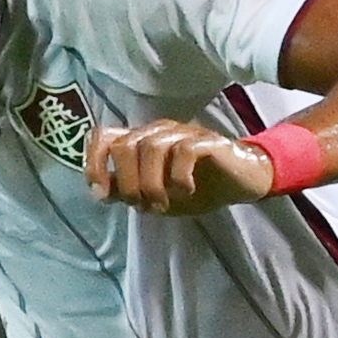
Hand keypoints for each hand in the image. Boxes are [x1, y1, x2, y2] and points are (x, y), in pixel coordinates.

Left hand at [84, 117, 273, 213]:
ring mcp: (183, 133)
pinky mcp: (207, 141)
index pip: (103, 135)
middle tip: (143, 205)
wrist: (243, 182)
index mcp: (141, 141)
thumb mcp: (158, 196)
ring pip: (151, 148)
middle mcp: (158, 132)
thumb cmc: (199, 187)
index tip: (102, 193)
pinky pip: (184, 151)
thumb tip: (102, 193)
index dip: (93, 161)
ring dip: (151, 183)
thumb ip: (129, 192)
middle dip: (127, 182)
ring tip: (164, 204)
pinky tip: (186, 191)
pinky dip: (179, 176)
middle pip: (124, 145)